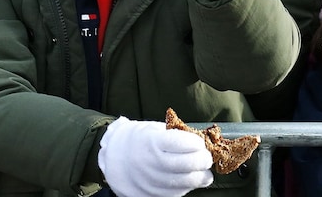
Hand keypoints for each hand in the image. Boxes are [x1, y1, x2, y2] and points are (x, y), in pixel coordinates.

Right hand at [98, 116, 213, 196]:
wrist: (114, 159)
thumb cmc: (139, 141)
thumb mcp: (153, 130)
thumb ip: (174, 135)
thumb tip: (200, 144)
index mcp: (150, 142)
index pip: (179, 143)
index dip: (195, 143)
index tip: (199, 143)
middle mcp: (149, 162)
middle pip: (184, 165)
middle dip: (202, 161)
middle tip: (207, 158)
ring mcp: (150, 181)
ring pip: (183, 183)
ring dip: (199, 177)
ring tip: (204, 172)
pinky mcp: (151, 194)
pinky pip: (175, 193)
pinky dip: (187, 187)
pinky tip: (191, 180)